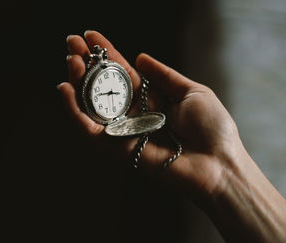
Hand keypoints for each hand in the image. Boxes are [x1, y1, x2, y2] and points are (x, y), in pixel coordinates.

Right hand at [58, 31, 243, 197]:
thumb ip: (164, 75)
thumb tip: (140, 56)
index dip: (107, 55)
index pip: (123, 73)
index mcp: (152, 99)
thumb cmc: (212, 128)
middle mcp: (135, 115)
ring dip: (77, 83)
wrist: (219, 164)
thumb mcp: (192, 92)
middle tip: (71, 42)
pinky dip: (74, 112)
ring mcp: (125, 132)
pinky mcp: (117, 150)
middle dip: (86, 64)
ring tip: (71, 61)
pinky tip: (65, 90)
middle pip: (103, 88)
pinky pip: (90, 130)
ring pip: (92, 107)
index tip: (90, 36)